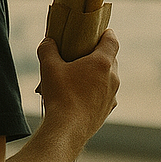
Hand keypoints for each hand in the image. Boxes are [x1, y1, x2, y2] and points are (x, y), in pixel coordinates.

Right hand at [36, 29, 119, 145]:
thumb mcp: (48, 67)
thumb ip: (48, 49)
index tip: (96, 31)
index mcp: (102, 62)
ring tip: (77, 76)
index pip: (111, 39)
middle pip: (110, 58)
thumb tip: (48, 41)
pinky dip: (95, 89)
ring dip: (96, 73)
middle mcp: (112, 77)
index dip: (105, 32)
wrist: (67, 130)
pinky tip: (79, 94)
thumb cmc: (60, 96)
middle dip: (97, 53)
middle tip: (80, 52)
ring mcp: (112, 94)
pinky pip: (104, 93)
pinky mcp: (107, 108)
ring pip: (108, 77)